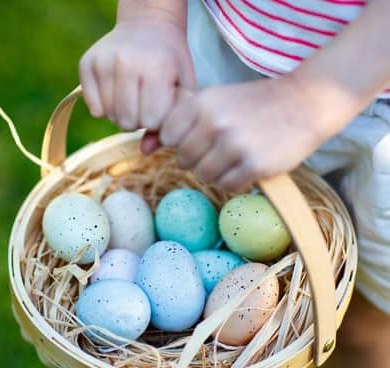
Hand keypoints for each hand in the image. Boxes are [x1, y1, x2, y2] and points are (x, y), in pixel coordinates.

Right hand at [79, 17, 194, 131]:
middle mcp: (126, 63)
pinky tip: (116, 93)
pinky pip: (93, 108)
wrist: (147, 25)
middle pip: (127, 121)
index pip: (150, 121)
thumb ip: (171, 120)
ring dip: (121, 114)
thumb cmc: (170, 60)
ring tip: (132, 99)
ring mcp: (103, 62)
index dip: (157, 121)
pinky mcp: (87, 64)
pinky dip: (105, 108)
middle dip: (138, 120)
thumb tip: (146, 152)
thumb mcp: (182, 86)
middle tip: (145, 104)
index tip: (161, 108)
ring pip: (109, 116)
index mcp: (156, 68)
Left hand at [158, 77, 327, 191]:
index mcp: (201, 103)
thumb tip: (144, 148)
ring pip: (203, 175)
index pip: (169, 136)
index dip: (181, 141)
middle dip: (198, 158)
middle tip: (219, 148)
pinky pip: (227, 186)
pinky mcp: (253, 165)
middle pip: (184, 159)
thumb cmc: (252, 103)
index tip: (199, 136)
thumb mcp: (213, 101)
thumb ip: (180, 121)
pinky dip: (234, 180)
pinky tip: (246, 165)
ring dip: (215, 171)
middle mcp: (214, 123)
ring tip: (233, 156)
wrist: (304, 102)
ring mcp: (234, 145)